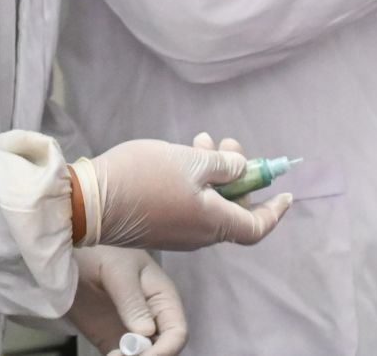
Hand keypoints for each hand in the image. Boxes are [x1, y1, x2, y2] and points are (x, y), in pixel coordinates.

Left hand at [65, 247, 186, 355]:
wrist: (71, 250)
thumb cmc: (102, 251)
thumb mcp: (117, 270)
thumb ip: (131, 299)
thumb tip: (146, 332)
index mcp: (162, 299)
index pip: (177, 332)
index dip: (166, 349)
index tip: (144, 355)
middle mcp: (152, 320)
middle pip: (164, 350)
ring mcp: (131, 332)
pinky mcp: (111, 340)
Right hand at [75, 137, 290, 250]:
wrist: (90, 201)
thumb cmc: (144, 177)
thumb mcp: (189, 161)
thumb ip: (222, 164)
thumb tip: (241, 169)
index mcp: (214, 223)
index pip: (256, 226)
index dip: (274, 211)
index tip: (286, 193)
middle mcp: (200, 235)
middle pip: (232, 209)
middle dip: (237, 175)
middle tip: (227, 144)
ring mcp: (177, 234)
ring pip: (209, 204)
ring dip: (213, 173)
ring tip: (200, 141)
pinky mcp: (158, 227)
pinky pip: (188, 206)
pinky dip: (194, 183)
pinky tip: (180, 158)